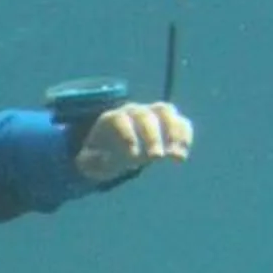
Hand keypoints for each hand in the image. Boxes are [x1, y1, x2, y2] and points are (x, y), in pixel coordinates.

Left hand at [77, 101, 192, 181]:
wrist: (114, 151)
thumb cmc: (99, 156)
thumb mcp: (88, 161)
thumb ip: (90, 161)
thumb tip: (103, 158)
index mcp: (112, 118)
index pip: (120, 120)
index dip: (127, 135)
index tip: (133, 156)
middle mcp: (133, 111)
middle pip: (145, 115)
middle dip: (151, 136)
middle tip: (155, 159)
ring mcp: (152, 114)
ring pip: (166, 111)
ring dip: (173, 132)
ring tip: (176, 157)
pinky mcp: (168, 123)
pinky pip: (181, 122)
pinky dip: (185, 136)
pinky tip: (182, 155)